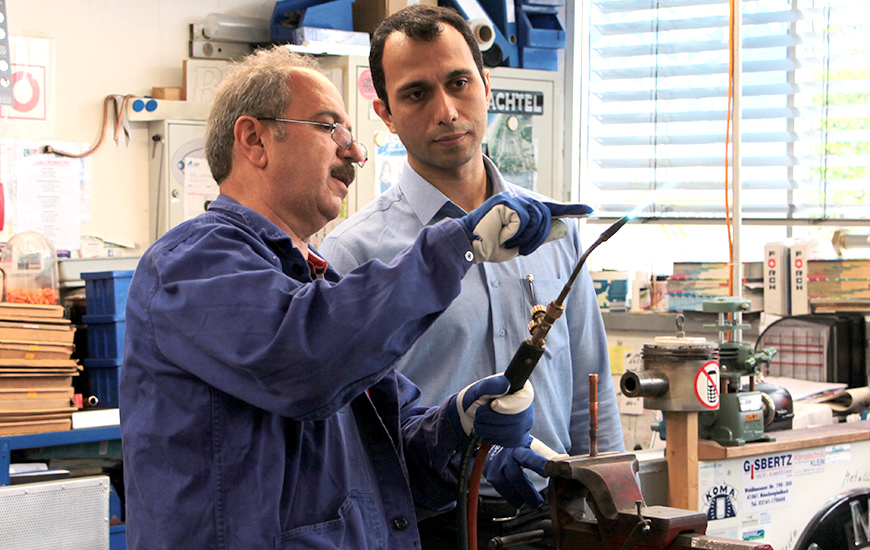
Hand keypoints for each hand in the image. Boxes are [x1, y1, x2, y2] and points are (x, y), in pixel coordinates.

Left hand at [448, 374, 533, 447]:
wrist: (469, 416)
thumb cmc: (476, 399)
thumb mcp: (480, 389)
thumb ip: (491, 385)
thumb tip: (506, 385)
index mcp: (521, 389)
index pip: (524, 400)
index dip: (508, 405)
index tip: (493, 405)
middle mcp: (527, 407)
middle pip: (517, 419)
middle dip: (492, 418)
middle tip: (479, 413)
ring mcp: (525, 424)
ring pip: (512, 432)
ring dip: (489, 428)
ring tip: (480, 421)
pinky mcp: (519, 438)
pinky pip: (509, 442)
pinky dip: (493, 437)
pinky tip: (486, 430)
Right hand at [457, 193, 592, 262]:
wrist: (469, 246)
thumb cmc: (490, 246)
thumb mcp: (521, 243)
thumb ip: (541, 235)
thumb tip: (563, 228)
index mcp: (523, 209)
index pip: (550, 209)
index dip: (571, 209)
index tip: (589, 210)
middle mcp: (520, 201)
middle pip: (546, 216)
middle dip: (537, 238)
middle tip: (520, 249)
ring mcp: (513, 200)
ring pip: (537, 219)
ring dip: (526, 237)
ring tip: (508, 241)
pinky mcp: (506, 203)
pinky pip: (524, 220)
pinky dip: (515, 233)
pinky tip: (502, 234)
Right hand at [484, 435, 552, 508]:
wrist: (498, 439)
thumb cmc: (520, 446)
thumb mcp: (534, 446)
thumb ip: (548, 455)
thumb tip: (566, 462)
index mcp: (521, 447)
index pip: (530, 457)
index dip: (539, 465)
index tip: (548, 473)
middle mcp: (506, 454)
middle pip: (515, 476)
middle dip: (527, 492)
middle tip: (537, 502)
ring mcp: (495, 463)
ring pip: (503, 484)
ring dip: (517, 497)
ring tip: (528, 503)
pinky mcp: (489, 471)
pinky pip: (498, 488)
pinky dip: (509, 495)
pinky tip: (517, 499)